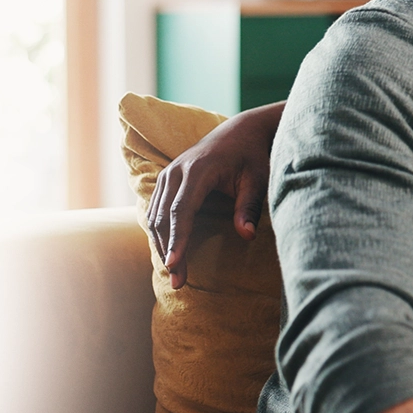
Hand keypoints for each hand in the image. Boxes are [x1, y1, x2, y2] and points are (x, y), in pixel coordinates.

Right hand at [146, 103, 282, 289]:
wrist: (240, 131)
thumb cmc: (251, 157)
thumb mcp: (257, 179)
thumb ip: (249, 207)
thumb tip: (248, 236)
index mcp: (198, 169)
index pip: (181, 210)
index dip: (177, 239)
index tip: (174, 264)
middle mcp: (176, 171)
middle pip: (164, 217)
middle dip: (169, 251)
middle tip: (178, 282)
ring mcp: (168, 174)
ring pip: (155, 215)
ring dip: (161, 245)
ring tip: (174, 274)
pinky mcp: (166, 180)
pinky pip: (156, 210)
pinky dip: (159, 233)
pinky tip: (168, 253)